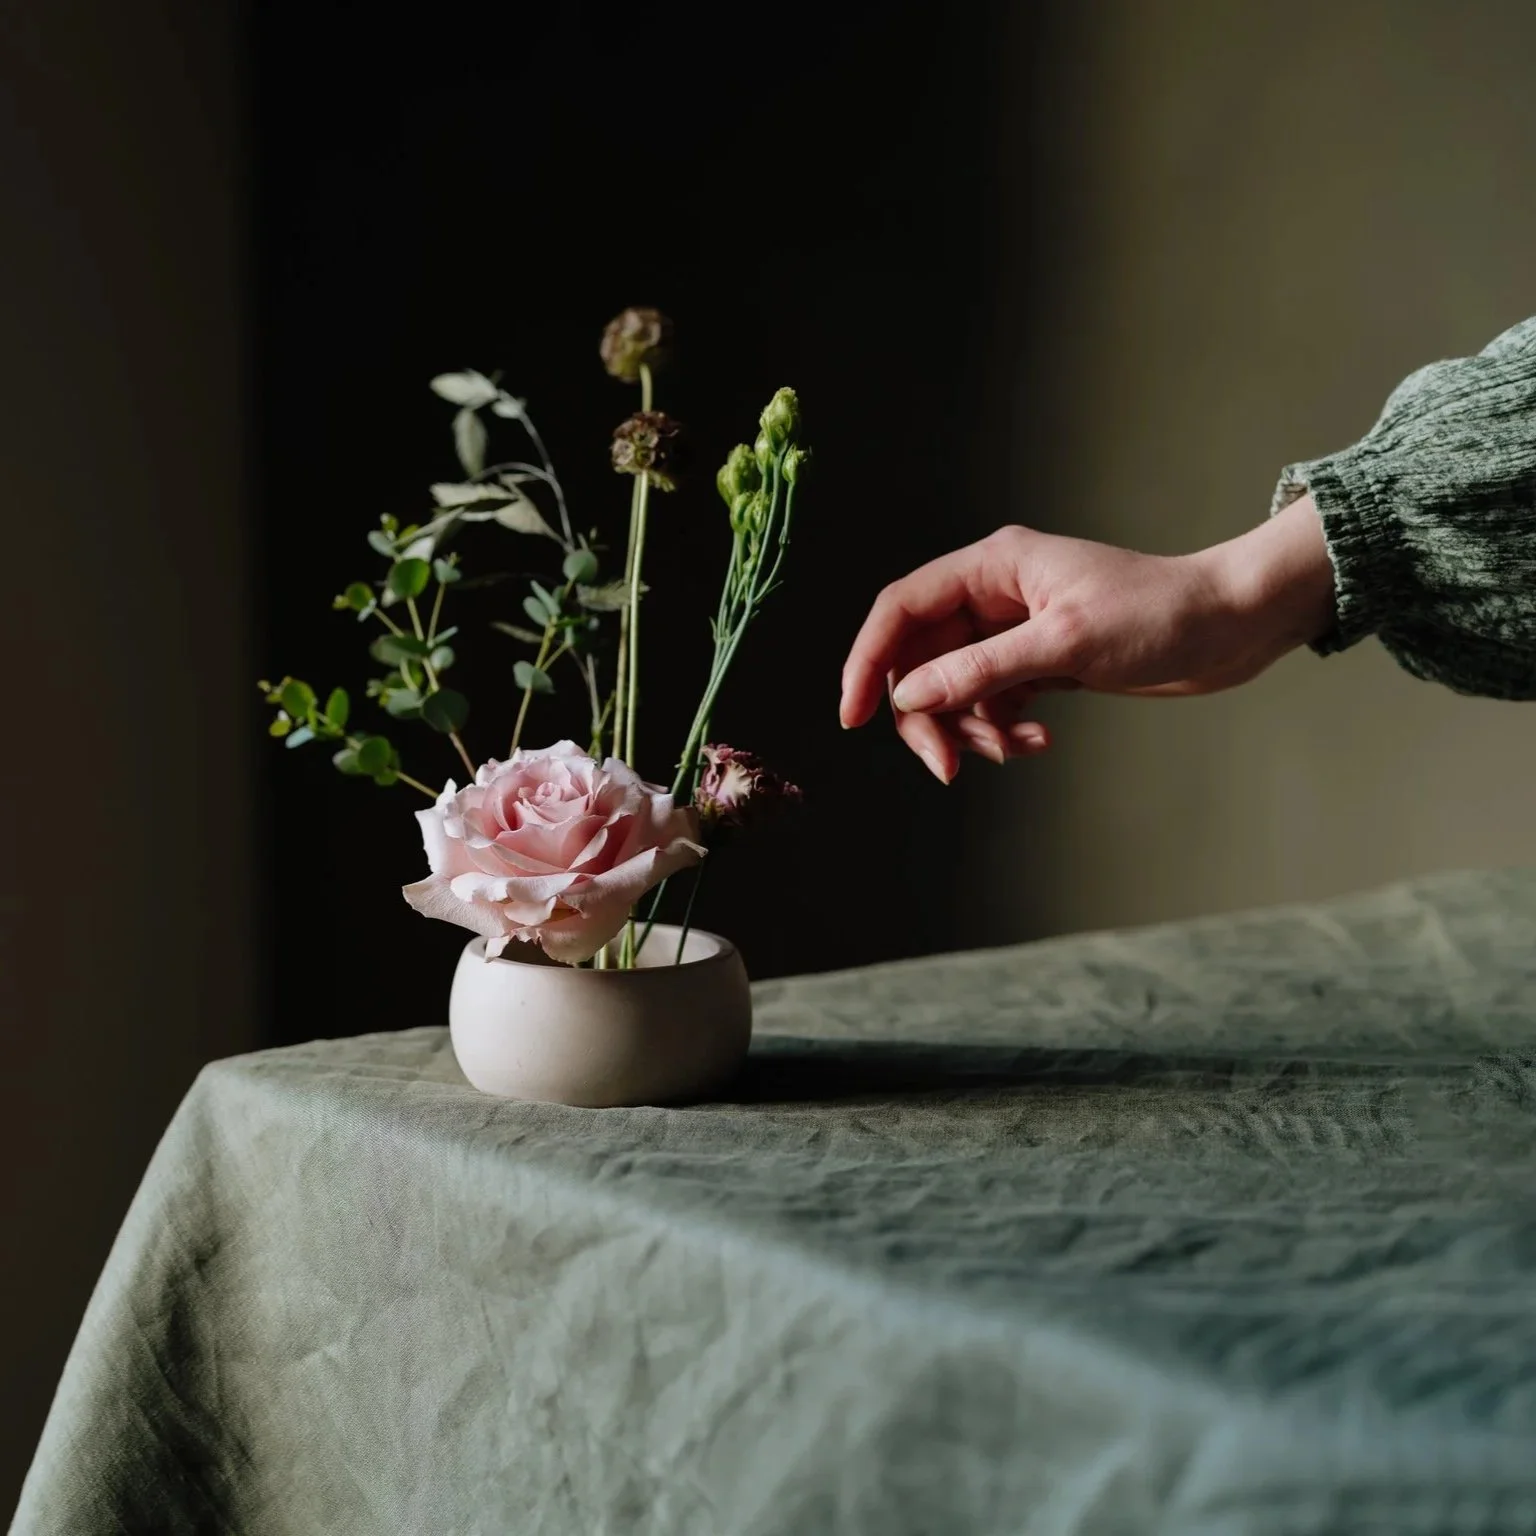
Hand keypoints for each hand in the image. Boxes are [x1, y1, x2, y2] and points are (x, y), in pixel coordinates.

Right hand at [839, 497, 1333, 780]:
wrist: (1232, 625)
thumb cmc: (1159, 615)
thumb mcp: (1064, 645)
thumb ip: (980, 671)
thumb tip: (907, 695)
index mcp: (992, 567)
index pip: (900, 610)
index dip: (866, 661)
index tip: (852, 717)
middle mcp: (995, 594)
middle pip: (919, 658)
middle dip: (926, 715)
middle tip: (947, 766)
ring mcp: (1015, 630)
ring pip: (952, 687)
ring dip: (967, 729)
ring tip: (1008, 752)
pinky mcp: (1039, 661)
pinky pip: (991, 702)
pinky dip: (1000, 730)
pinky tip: (1035, 742)